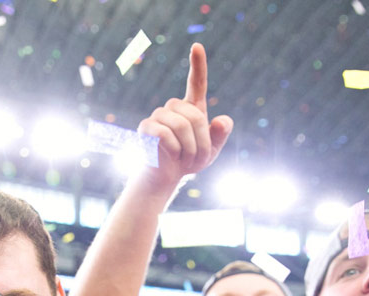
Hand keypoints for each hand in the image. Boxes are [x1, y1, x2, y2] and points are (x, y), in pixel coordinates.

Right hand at [136, 43, 233, 192]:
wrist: (165, 177)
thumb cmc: (188, 160)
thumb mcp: (212, 150)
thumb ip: (221, 135)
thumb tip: (221, 120)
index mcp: (191, 108)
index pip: (197, 83)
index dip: (198, 65)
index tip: (197, 46)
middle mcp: (174, 107)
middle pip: (195, 116)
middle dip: (201, 140)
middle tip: (196, 157)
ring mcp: (158, 115)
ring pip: (181, 125)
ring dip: (190, 148)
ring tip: (185, 158)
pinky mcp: (146, 127)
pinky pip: (166, 135)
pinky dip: (175, 150)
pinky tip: (172, 156)